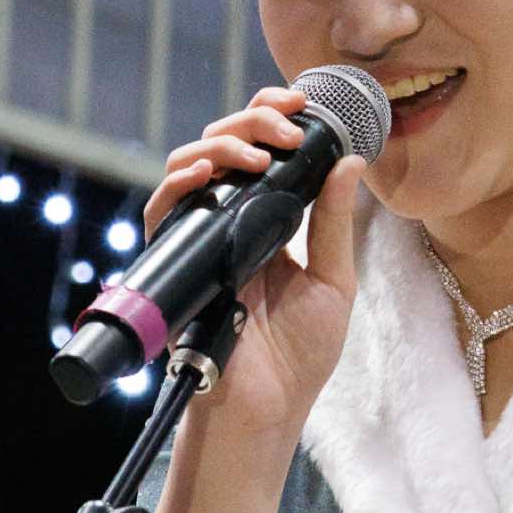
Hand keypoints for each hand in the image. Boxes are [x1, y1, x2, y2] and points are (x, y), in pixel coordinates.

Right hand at [143, 86, 367, 438]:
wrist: (266, 411)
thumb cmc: (299, 358)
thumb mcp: (333, 282)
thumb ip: (334, 223)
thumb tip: (349, 160)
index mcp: (269, 223)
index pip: (263, 152)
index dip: (274, 117)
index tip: (302, 101)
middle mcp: (230, 224)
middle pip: (226, 147)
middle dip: (254, 120)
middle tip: (287, 121)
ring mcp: (201, 240)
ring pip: (191, 166)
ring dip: (223, 144)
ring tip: (259, 151)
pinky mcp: (177, 263)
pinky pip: (163, 211)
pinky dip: (182, 182)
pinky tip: (210, 174)